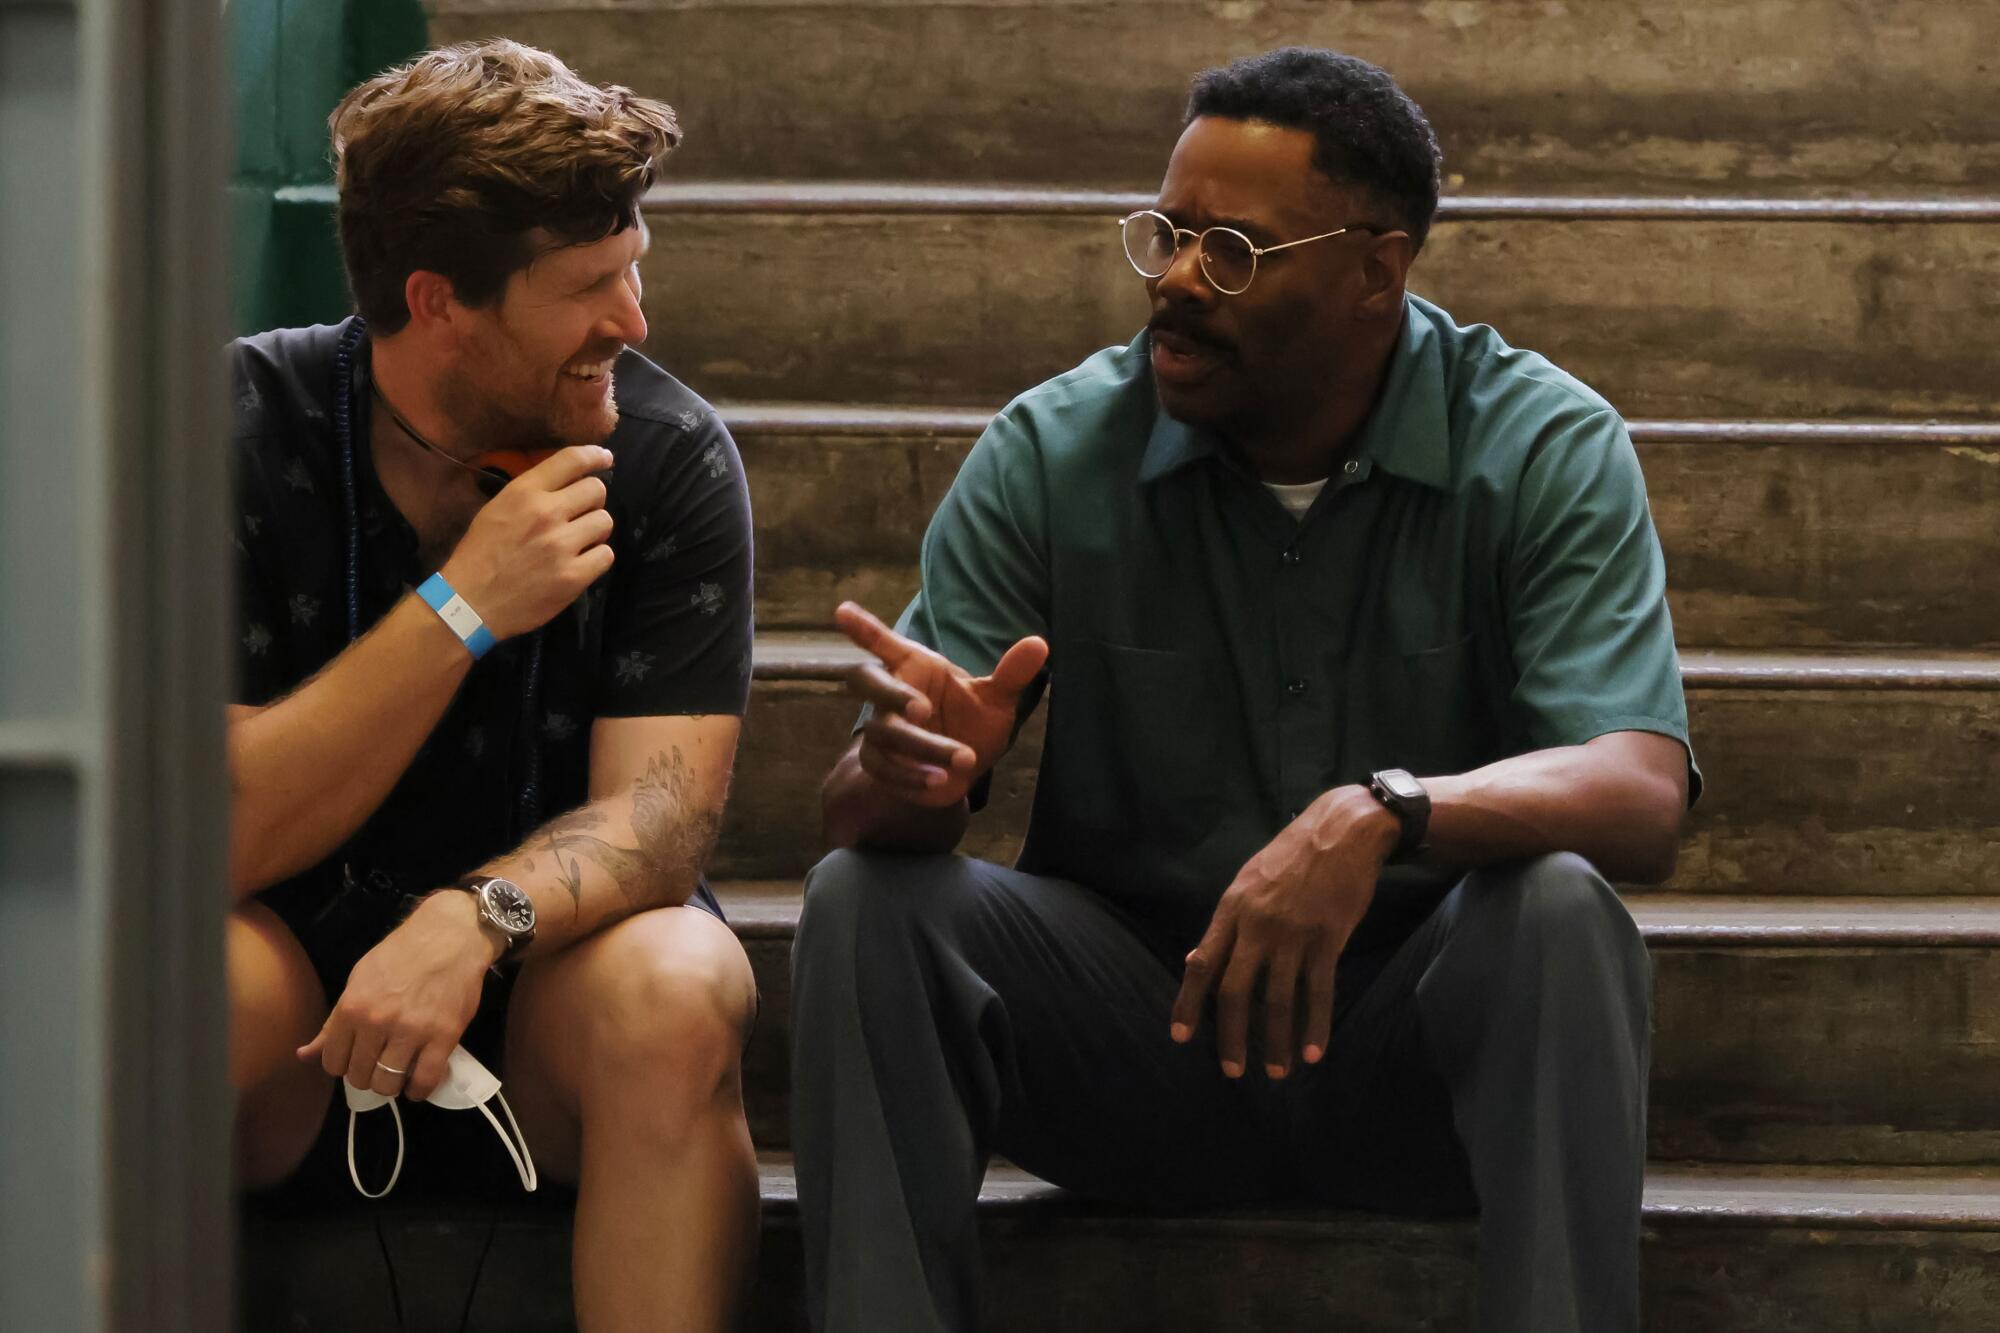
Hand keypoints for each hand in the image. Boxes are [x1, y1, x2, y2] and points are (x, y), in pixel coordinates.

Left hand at [297, 890, 502, 1100]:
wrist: (450, 936)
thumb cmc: (402, 954)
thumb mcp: (359, 980)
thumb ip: (334, 1022)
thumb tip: (304, 1055)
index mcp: (352, 1007)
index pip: (333, 1062)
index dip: (343, 1064)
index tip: (356, 1058)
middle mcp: (378, 1022)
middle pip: (360, 1076)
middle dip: (366, 1075)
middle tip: (379, 1064)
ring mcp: (412, 1031)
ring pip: (389, 1083)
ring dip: (391, 1084)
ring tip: (398, 1072)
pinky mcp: (444, 1037)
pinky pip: (425, 1080)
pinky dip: (419, 1090)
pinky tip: (418, 1083)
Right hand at [439, 444, 616, 640]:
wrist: (470, 603)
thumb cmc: (480, 554)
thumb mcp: (497, 509)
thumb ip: (532, 492)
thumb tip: (567, 481)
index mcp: (523, 493)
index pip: (572, 459)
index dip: (595, 455)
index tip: (605, 458)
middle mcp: (546, 514)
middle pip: (596, 490)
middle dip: (593, 499)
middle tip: (581, 513)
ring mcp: (562, 546)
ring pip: (605, 521)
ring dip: (595, 529)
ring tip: (579, 540)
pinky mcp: (574, 577)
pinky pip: (606, 555)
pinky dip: (596, 557)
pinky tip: (580, 561)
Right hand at [836, 601, 1047, 808]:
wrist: (963, 769)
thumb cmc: (973, 723)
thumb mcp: (997, 699)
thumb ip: (1011, 674)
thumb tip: (1040, 644)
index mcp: (913, 666)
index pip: (883, 643)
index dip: (863, 628)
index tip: (842, 610)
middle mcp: (890, 693)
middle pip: (865, 680)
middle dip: (889, 693)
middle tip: (923, 708)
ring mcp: (879, 729)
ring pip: (883, 732)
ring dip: (922, 747)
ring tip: (963, 758)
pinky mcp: (878, 762)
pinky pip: (883, 767)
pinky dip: (912, 775)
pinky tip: (940, 781)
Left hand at [1170, 787, 1400, 1078]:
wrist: (1341, 830)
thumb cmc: (1291, 856)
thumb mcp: (1247, 882)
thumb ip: (1224, 925)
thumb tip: (1194, 961)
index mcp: (1232, 909)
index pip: (1203, 964)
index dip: (1189, 1003)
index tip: (1181, 1037)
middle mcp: (1257, 925)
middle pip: (1234, 990)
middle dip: (1230, 1036)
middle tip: (1232, 1071)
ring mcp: (1293, 934)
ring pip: (1277, 999)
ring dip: (1275, 1041)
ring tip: (1275, 1072)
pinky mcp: (1328, 939)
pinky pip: (1318, 992)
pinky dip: (1314, 1025)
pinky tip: (1312, 1052)